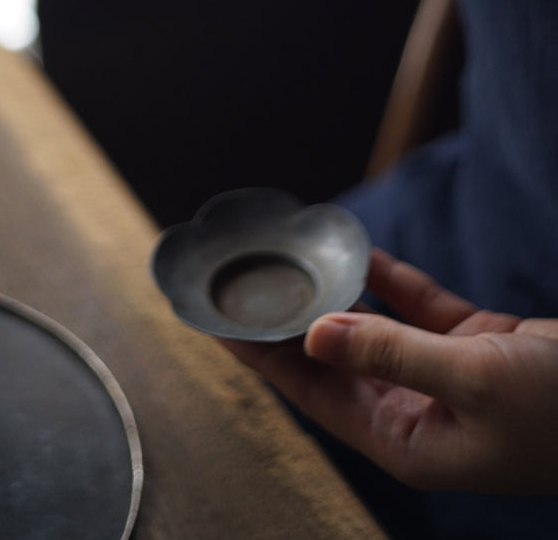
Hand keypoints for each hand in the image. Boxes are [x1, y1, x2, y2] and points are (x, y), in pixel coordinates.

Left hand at [224, 248, 557, 493]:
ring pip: (372, 331)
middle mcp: (416, 413)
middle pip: (333, 363)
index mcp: (406, 441)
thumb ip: (392, 352)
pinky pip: (417, 308)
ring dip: (336, 298)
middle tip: (243, 284)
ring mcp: (444, 379)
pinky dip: (390, 279)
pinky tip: (360, 250)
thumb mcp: (471, 379)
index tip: (219, 325)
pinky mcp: (473, 347)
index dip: (264, 359)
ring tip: (289, 263)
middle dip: (289, 326)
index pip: (314, 395)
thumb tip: (319, 334)